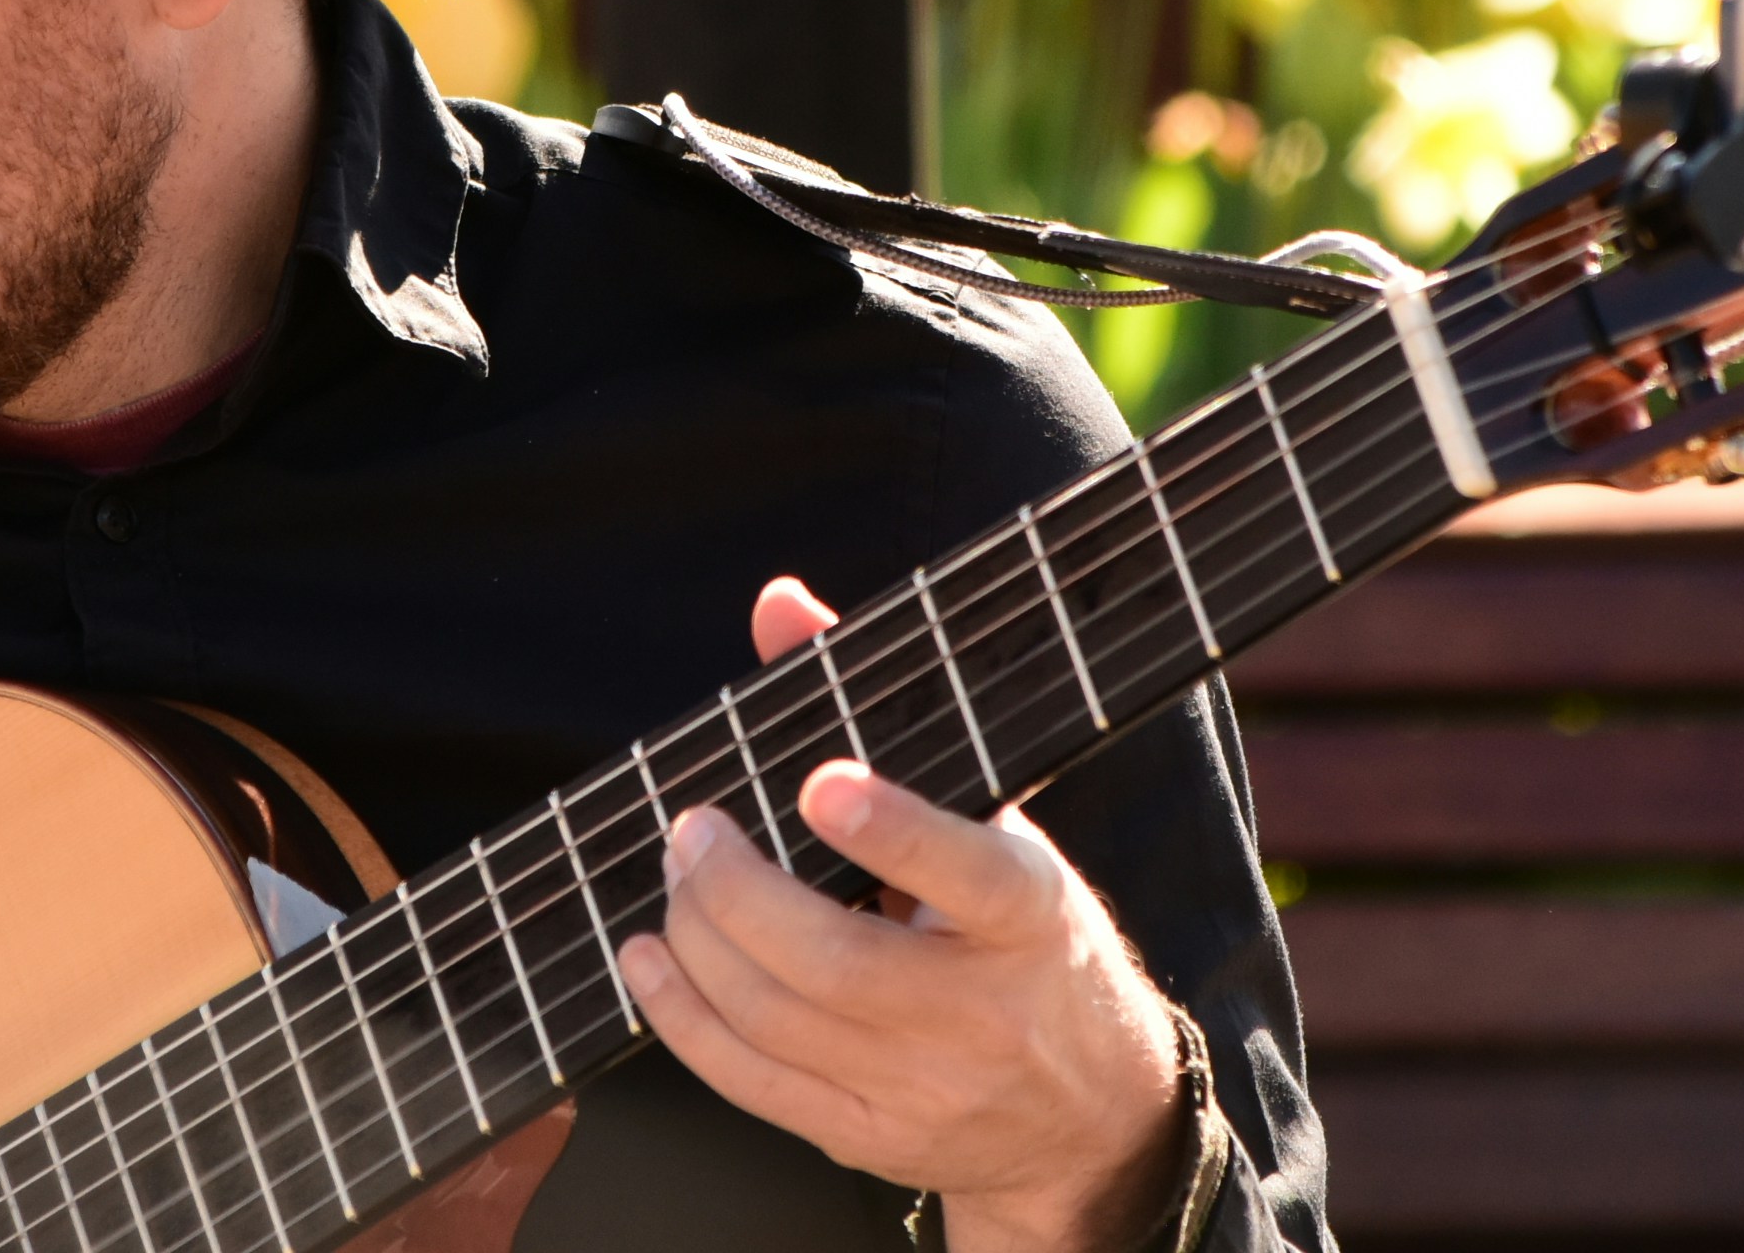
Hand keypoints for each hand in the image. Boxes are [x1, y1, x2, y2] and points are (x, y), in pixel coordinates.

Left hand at [618, 579, 1186, 1252]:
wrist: (1091, 1113)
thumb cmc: (1030, 942)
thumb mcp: (998, 826)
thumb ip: (886, 716)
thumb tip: (782, 607)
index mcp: (1029, 916)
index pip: (967, 873)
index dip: (890, 829)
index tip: (820, 782)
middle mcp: (982, 1010)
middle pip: (836, 962)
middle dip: (737, 891)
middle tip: (692, 831)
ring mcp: (925, 1086)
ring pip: (780, 1021)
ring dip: (698, 942)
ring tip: (675, 878)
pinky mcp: (870, 1136)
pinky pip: (753, 1084)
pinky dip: (684, 1018)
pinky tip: (652, 960)